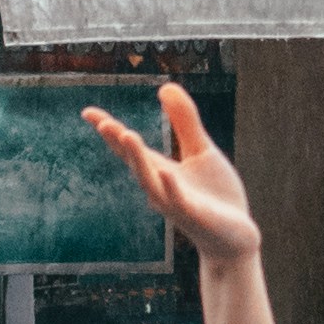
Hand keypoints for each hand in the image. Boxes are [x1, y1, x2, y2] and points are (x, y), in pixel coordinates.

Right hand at [81, 82, 265, 272]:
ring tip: (126, 134)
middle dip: (119, 143)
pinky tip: (166, 173)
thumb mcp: (200, 151)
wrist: (236, 237)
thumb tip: (164, 86)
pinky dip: (171, 188)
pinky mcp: (195, 216)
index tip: (87, 113)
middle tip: (103, 122)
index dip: (109, 130)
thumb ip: (184, 121)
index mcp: (160, 170)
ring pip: (151, 181)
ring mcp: (176, 203)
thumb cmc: (216, 196)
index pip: (129, 148)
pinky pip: (179, 202)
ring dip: (138, 159)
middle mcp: (161, 187)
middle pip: (134, 162)